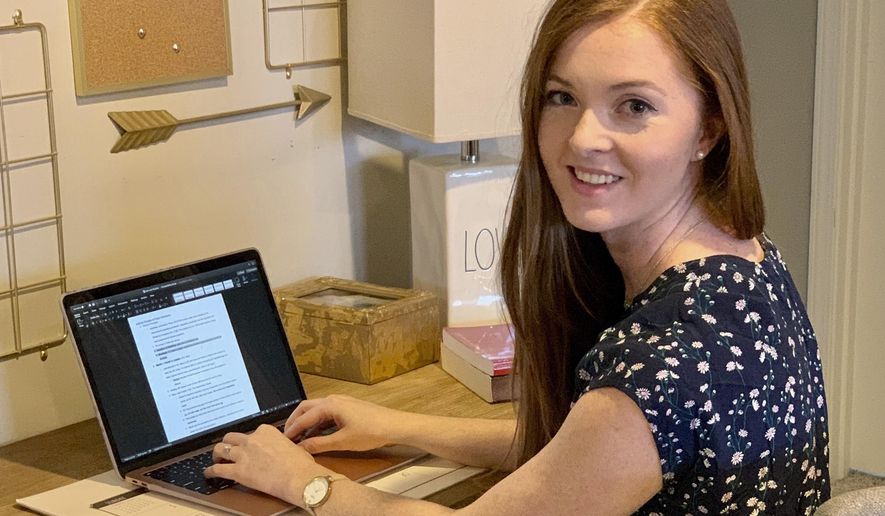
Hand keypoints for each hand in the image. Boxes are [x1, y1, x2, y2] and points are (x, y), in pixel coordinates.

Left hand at [204, 424, 327, 504]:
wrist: (298, 477)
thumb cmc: (300, 464)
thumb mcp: (293, 446)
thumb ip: (282, 444)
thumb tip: (283, 449)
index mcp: (266, 431)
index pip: (251, 432)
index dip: (248, 440)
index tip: (247, 445)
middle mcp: (252, 440)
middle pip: (231, 437)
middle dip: (228, 443)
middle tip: (227, 449)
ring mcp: (243, 454)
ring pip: (221, 449)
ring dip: (217, 454)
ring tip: (216, 459)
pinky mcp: (238, 471)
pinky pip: (218, 469)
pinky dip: (211, 471)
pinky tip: (209, 473)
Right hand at [283, 395, 398, 453]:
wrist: (394, 426)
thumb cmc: (371, 431)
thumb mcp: (343, 441)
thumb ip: (319, 444)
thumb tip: (301, 448)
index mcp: (330, 405)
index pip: (304, 417)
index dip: (292, 429)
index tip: (282, 440)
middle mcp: (334, 400)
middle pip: (306, 408)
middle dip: (295, 421)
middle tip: (286, 436)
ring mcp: (341, 402)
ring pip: (316, 409)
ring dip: (306, 421)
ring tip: (299, 437)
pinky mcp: (348, 408)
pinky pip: (326, 412)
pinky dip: (317, 422)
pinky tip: (317, 434)